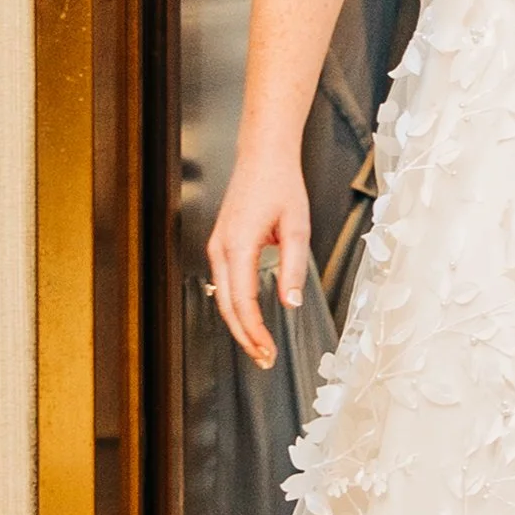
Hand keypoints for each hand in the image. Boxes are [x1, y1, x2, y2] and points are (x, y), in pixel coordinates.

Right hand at [207, 145, 310, 368]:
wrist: (263, 155)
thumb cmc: (280, 184)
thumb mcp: (297, 227)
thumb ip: (293, 267)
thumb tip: (291, 303)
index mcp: (238, 245)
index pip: (242, 302)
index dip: (255, 331)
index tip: (269, 351)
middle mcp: (221, 249)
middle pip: (227, 306)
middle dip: (245, 337)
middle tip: (264, 359)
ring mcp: (217, 246)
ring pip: (222, 297)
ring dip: (239, 324)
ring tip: (259, 346)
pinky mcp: (221, 244)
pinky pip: (224, 284)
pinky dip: (235, 306)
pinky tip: (250, 319)